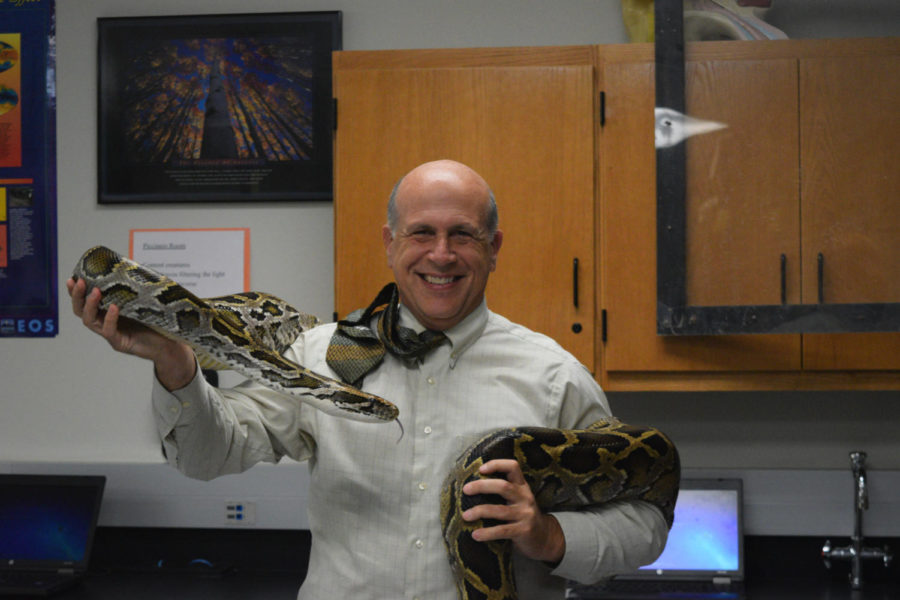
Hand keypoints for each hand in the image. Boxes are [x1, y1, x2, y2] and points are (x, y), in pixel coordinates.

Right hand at [67, 277, 195, 389]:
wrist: (170, 345)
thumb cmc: (157, 322)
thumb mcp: (144, 301)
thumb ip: (135, 288)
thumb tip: (133, 266)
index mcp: (107, 312)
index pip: (85, 301)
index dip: (76, 291)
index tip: (73, 277)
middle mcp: (105, 323)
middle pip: (81, 311)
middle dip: (77, 296)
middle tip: (80, 282)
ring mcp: (111, 334)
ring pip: (90, 321)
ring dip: (90, 305)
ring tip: (96, 291)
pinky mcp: (120, 343)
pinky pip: (108, 331)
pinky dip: (109, 319)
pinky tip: (114, 308)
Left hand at [461, 459, 564, 563]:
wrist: (544, 538)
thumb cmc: (522, 515)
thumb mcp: (518, 499)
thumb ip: (503, 491)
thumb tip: (471, 486)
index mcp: (522, 486)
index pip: (513, 467)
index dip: (497, 464)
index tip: (480, 469)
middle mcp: (525, 497)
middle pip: (503, 486)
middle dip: (482, 486)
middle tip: (465, 490)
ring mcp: (526, 514)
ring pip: (500, 510)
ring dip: (480, 511)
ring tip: (465, 516)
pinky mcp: (524, 531)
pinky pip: (503, 530)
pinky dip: (487, 533)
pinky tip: (475, 535)